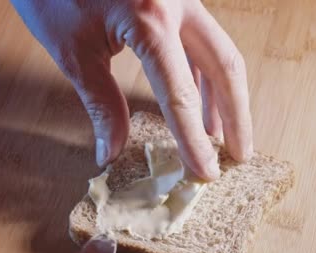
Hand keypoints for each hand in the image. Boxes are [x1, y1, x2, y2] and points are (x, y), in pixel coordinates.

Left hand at [10, 0, 252, 179]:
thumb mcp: (75, 53)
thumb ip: (102, 104)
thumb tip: (110, 153)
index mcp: (150, 18)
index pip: (180, 93)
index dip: (193, 139)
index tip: (205, 172)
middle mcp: (177, 3)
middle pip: (225, 66)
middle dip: (237, 115)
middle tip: (239, 155)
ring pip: (220, 52)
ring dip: (226, 97)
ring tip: (224, 138)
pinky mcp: (176, 0)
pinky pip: (202, 42)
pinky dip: (204, 77)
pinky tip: (203, 106)